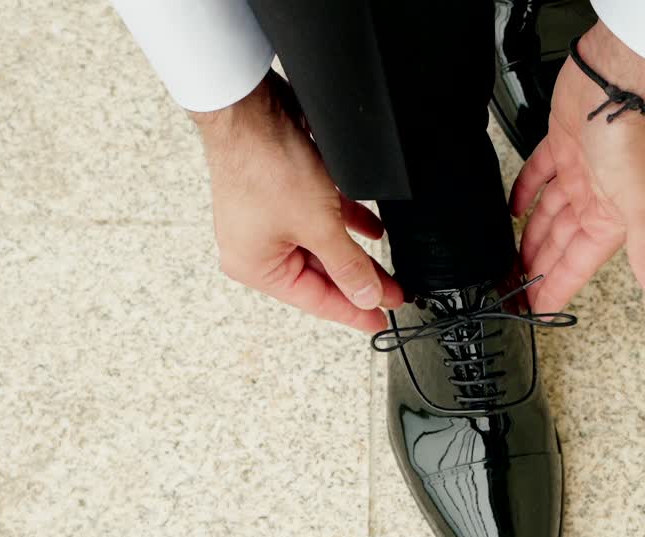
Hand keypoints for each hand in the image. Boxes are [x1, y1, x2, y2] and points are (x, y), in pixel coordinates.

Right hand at [192, 74, 401, 333]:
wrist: (250, 108)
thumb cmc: (265, 165)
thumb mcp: (319, 226)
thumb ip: (348, 266)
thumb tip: (367, 296)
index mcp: (256, 267)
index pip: (315, 301)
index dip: (354, 312)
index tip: (381, 320)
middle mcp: (256, 248)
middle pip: (319, 274)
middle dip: (359, 282)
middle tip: (394, 294)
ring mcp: (267, 220)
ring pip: (321, 247)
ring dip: (355, 255)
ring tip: (390, 269)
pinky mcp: (280, 194)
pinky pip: (318, 219)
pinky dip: (345, 225)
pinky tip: (373, 230)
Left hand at [509, 22, 644, 312]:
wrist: (615, 79)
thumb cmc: (631, 136)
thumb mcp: (640, 205)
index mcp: (613, 218)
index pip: (579, 264)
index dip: (558, 287)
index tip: (539, 309)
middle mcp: (597, 198)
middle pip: (560, 244)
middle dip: (540, 267)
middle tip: (516, 289)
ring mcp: (579, 172)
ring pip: (549, 215)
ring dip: (531, 236)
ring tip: (511, 258)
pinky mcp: (562, 145)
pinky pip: (539, 177)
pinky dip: (526, 193)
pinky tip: (514, 209)